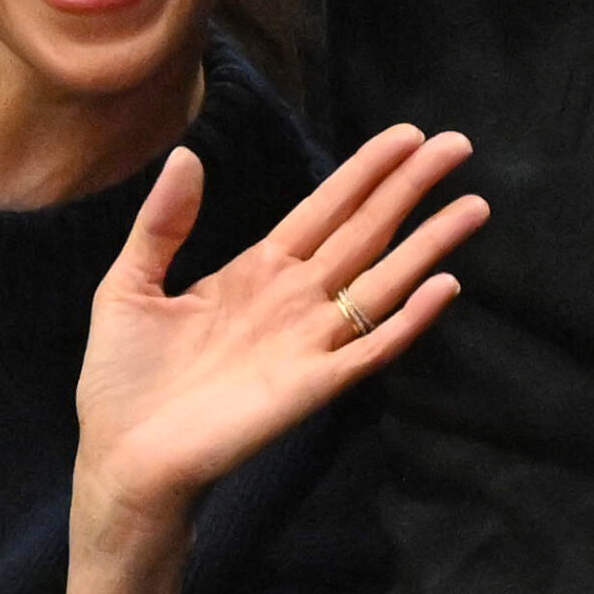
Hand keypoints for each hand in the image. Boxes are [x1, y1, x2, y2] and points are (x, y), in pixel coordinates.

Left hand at [72, 124, 486, 535]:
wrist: (120, 458)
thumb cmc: (123, 379)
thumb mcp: (129, 284)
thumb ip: (162, 222)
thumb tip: (186, 152)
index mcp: (256, 270)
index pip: (324, 208)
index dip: (365, 172)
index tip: (407, 135)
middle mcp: (293, 299)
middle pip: (365, 232)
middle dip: (410, 188)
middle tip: (457, 144)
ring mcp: (308, 343)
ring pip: (381, 282)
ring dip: (428, 245)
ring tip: (472, 206)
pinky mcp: (311, 387)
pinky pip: (370, 350)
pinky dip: (408, 320)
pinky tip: (443, 288)